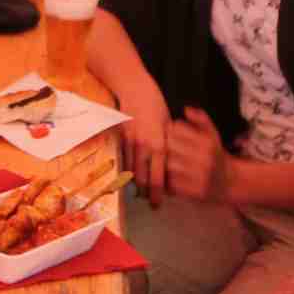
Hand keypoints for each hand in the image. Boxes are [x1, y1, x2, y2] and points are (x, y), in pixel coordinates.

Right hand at [115, 86, 171, 206]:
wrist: (135, 90)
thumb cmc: (156, 106)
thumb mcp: (169, 125)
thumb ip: (169, 146)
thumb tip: (172, 165)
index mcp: (159, 145)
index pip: (158, 177)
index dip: (156, 194)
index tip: (157, 203)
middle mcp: (144, 147)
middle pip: (142, 179)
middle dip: (144, 193)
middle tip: (148, 202)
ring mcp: (130, 144)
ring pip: (131, 171)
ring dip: (134, 183)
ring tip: (139, 192)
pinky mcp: (121, 139)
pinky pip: (123, 160)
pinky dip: (127, 170)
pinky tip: (129, 176)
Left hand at [164, 107, 231, 203]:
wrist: (230, 182)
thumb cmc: (216, 155)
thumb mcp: (213, 134)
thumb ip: (201, 119)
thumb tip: (186, 109)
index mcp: (207, 142)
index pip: (175, 129)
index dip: (170, 132)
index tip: (171, 136)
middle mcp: (205, 158)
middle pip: (169, 146)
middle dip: (166, 148)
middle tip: (167, 151)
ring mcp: (200, 176)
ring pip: (168, 165)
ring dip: (165, 164)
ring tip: (169, 164)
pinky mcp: (196, 192)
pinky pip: (172, 183)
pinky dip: (169, 180)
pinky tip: (173, 177)